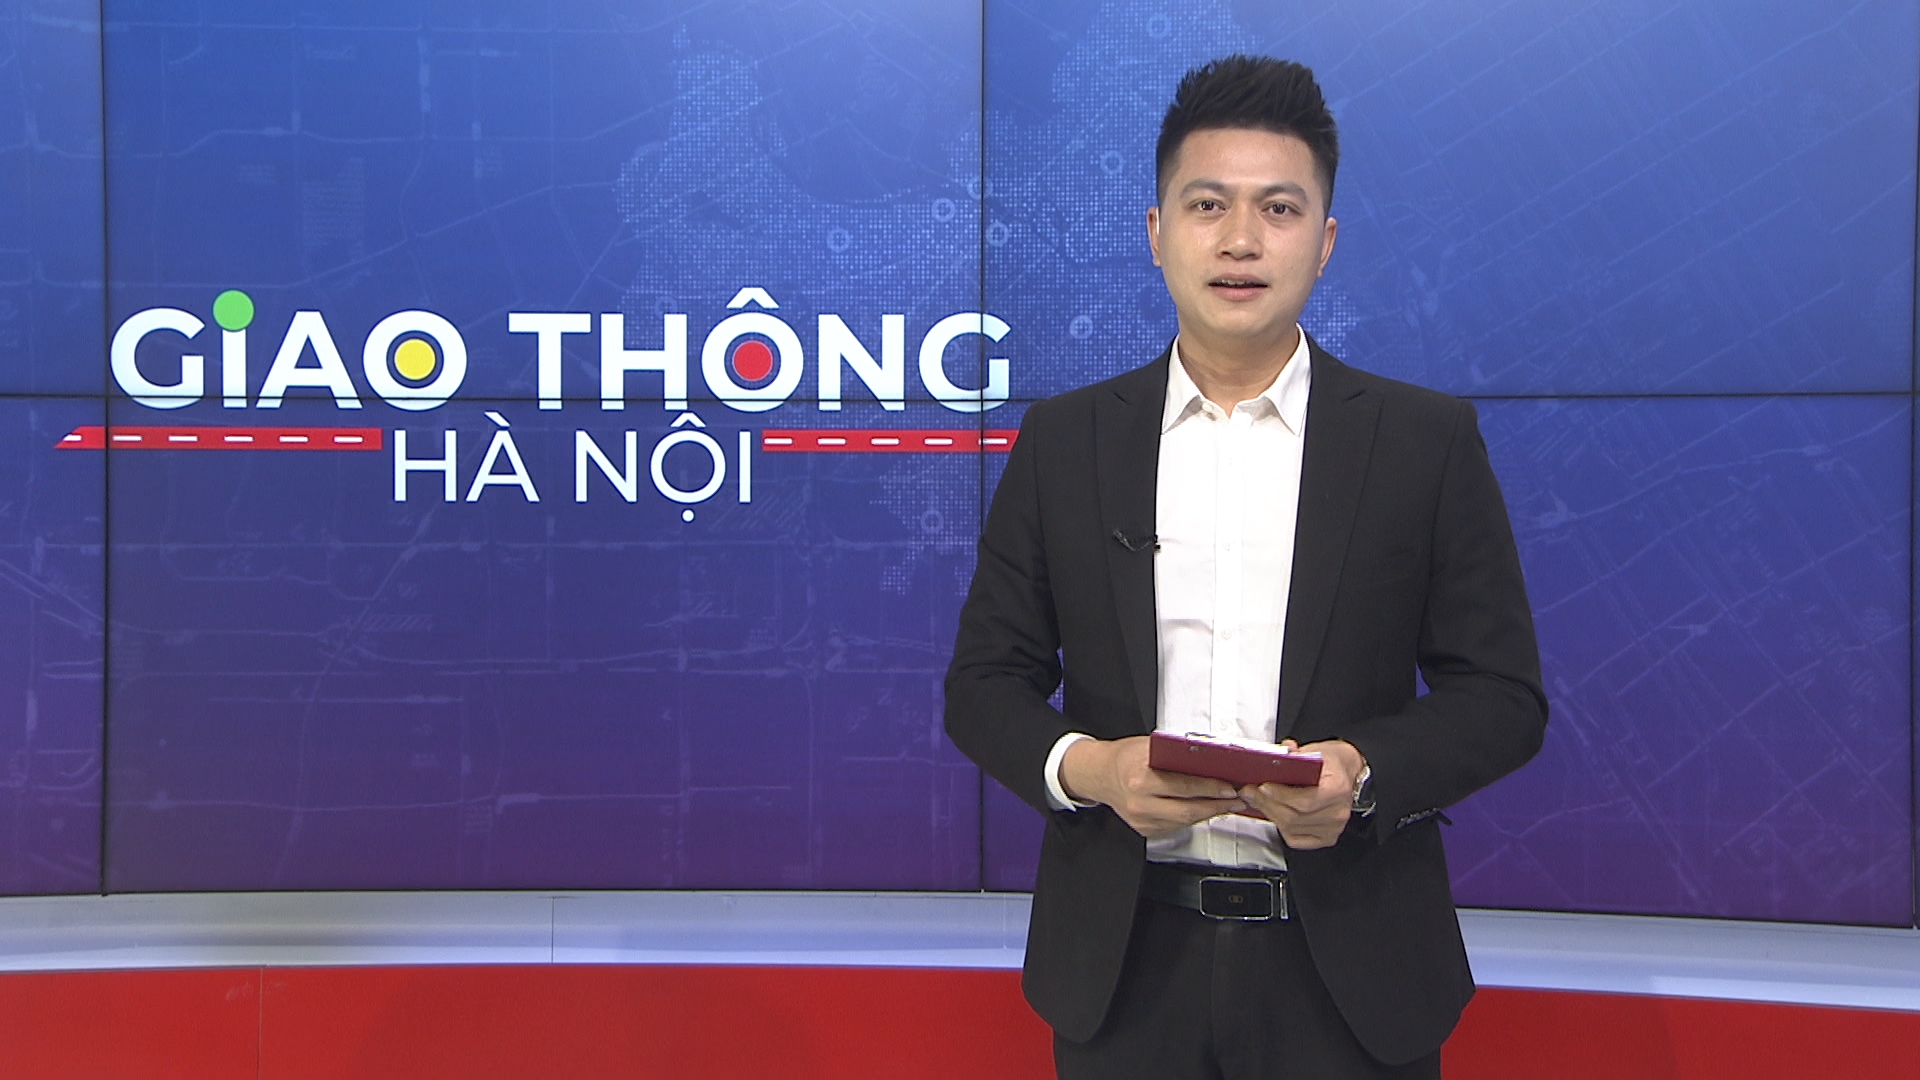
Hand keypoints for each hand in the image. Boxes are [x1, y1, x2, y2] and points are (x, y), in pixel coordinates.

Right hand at [1059, 735, 1244, 837]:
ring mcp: (1141, 819)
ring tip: (1226, 804)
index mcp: (1140, 778)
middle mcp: (1140, 802)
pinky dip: (1193, 818)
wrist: (1099, 774)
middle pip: (1188, 810)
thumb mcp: (1149, 747)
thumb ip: (1176, 756)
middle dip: (1217, 805)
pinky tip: (1205, 809)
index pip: (1184, 786)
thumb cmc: (1125, 757)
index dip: (1210, 788)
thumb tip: (1211, 760)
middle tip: (1236, 800)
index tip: (1229, 787)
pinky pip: (1175, 826)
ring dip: (1208, 813)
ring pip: (1184, 821)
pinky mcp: (1144, 829)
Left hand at [1237, 739, 1366, 850]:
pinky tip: (1274, 814)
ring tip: (1257, 801)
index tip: (1263, 786)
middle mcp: (1338, 812)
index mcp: (1338, 789)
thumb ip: (1294, 756)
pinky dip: (1281, 827)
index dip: (1281, 795)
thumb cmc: (1332, 762)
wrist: (1349, 773)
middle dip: (1267, 803)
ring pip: (1292, 828)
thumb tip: (1275, 757)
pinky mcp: (1326, 837)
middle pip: (1294, 817)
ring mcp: (1333, 828)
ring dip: (1270, 814)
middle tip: (1250, 792)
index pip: (1305, 801)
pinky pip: (1296, 839)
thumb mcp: (1316, 751)